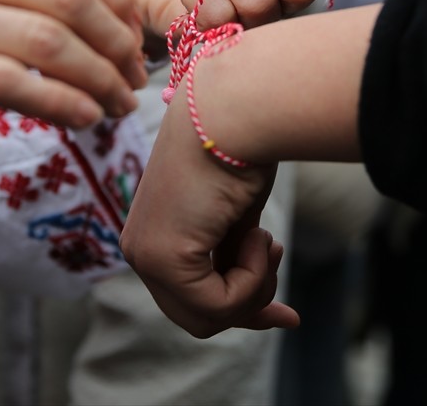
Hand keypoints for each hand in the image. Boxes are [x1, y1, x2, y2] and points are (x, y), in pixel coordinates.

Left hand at [120, 82, 298, 337]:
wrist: (237, 109)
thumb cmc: (242, 148)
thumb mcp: (239, 220)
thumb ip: (239, 262)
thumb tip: (275, 314)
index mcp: (151, 234)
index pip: (191, 298)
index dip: (242, 308)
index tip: (288, 315)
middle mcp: (139, 248)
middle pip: (198, 317)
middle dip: (249, 304)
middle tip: (284, 275)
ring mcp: (145, 255)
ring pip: (210, 317)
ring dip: (253, 286)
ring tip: (265, 238)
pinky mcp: (164, 257)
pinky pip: (220, 303)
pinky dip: (252, 278)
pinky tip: (258, 234)